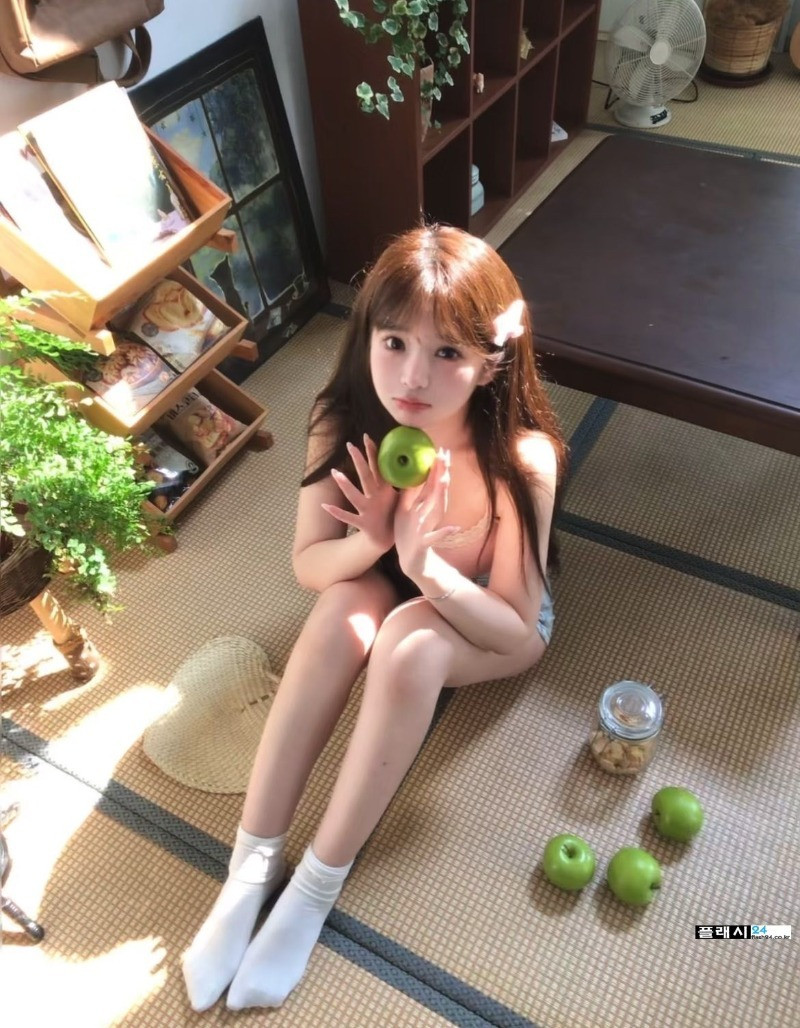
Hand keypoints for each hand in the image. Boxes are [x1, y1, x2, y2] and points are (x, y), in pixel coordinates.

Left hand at [321, 435, 398, 551]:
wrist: (388, 540)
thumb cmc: (393, 515)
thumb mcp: (402, 498)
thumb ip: (405, 483)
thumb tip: (415, 468)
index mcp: (386, 490)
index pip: (379, 468)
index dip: (373, 452)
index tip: (367, 437)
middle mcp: (377, 498)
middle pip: (366, 477)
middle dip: (359, 460)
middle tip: (350, 446)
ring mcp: (369, 511)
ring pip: (355, 496)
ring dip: (345, 485)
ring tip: (334, 472)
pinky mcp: (363, 524)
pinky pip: (348, 517)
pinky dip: (336, 512)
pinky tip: (324, 505)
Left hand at [394, 449, 458, 579]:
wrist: (410, 559)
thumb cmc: (408, 532)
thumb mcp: (405, 509)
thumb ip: (410, 492)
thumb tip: (408, 471)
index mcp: (423, 505)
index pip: (431, 482)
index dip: (435, 467)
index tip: (440, 450)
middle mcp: (429, 513)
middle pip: (437, 491)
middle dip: (441, 474)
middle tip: (445, 457)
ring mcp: (428, 527)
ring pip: (437, 509)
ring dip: (442, 495)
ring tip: (446, 481)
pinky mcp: (425, 542)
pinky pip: (434, 537)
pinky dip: (444, 533)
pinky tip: (455, 528)